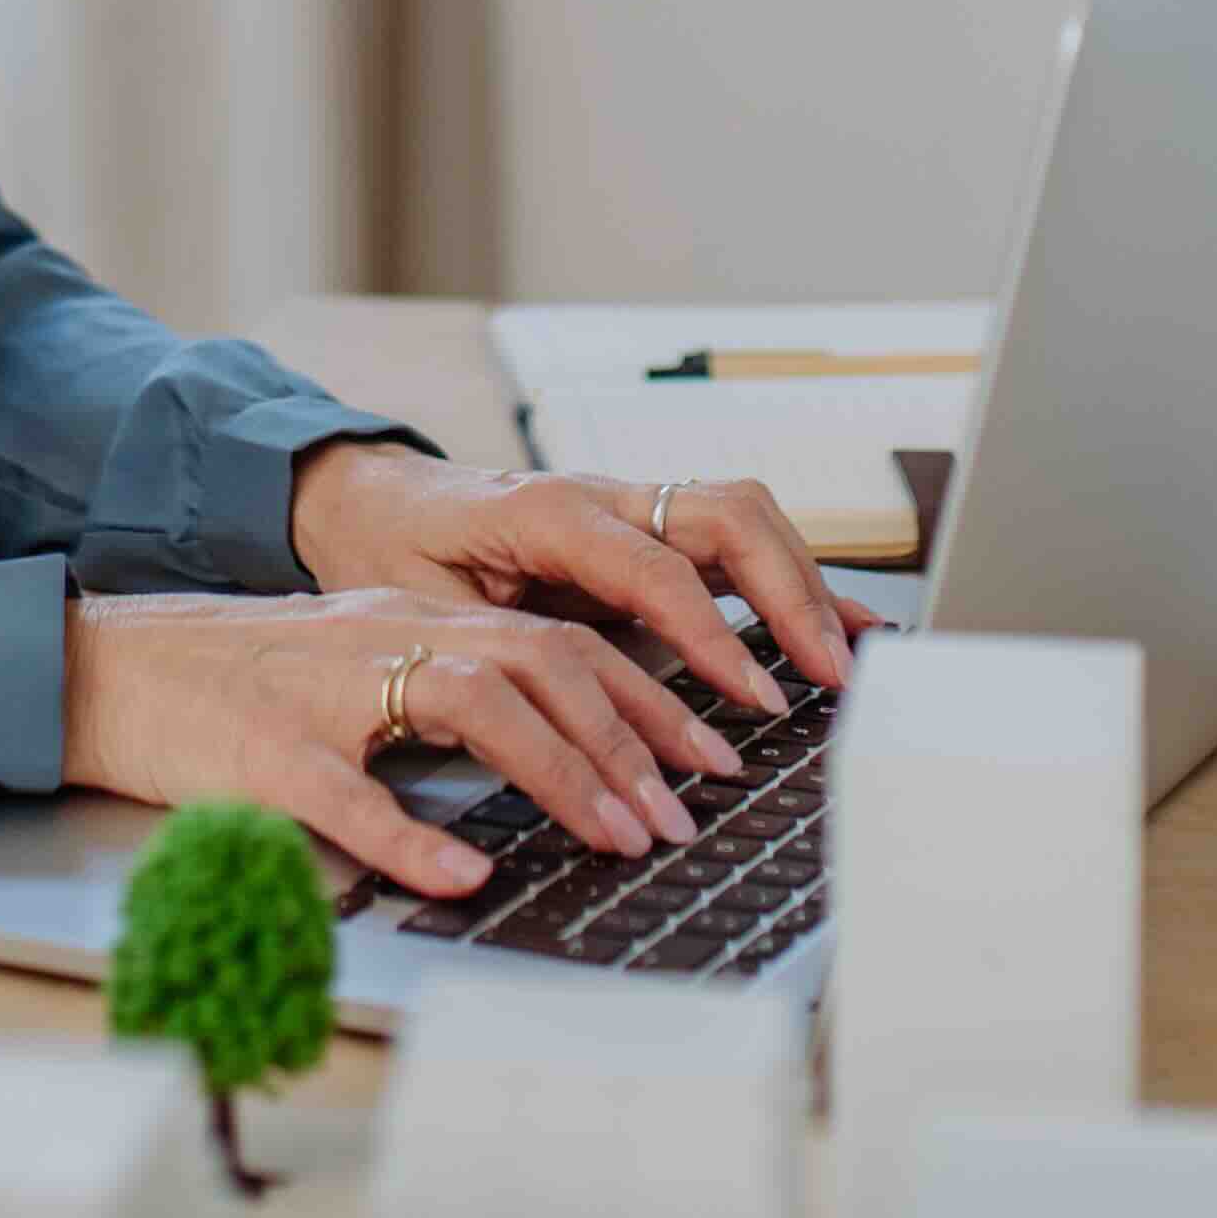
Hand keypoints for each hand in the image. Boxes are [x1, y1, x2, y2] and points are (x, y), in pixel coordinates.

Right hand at [60, 588, 732, 902]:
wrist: (106, 669)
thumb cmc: (234, 685)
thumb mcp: (355, 677)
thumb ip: (446, 702)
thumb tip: (558, 754)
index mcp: (410, 623)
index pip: (557, 640)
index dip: (644, 700)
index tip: (706, 764)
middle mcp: (383, 638)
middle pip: (539, 658)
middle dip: (630, 736)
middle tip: (685, 812)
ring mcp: (327, 692)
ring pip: (470, 702)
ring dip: (558, 771)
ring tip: (614, 835)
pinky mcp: (267, 751)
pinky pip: (349, 795)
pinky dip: (411, 838)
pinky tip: (458, 877)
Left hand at [285, 443, 877, 712]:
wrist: (370, 498)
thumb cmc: (387, 551)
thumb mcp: (414, 605)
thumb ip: (483, 651)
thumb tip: (545, 722)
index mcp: (544, 510)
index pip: (653, 565)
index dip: (712, 631)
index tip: (754, 693)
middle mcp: (600, 495)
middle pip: (723, 517)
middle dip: (788, 592)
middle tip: (827, 675)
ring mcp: (629, 505)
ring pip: (741, 518)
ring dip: (802, 582)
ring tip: (846, 660)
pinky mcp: (643, 528)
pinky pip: (730, 541)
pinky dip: (790, 576)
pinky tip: (841, 621)